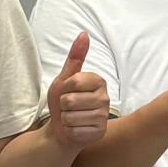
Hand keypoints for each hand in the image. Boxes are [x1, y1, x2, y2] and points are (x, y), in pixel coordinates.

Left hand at [46, 32, 108, 148]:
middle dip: (63, 106)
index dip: (63, 88)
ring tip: (72, 119)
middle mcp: (105, 98)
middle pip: (70, 100)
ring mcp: (103, 116)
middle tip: (68, 108)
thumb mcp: (65, 78)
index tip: (67, 92)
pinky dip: (70, 131)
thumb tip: (84, 34)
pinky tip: (75, 129)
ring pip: (71, 117)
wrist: (62, 129)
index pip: (73, 82)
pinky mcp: (99, 132)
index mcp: (98, 81)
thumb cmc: (63, 102)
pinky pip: (75, 131)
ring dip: (66, 120)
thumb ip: (75, 57)